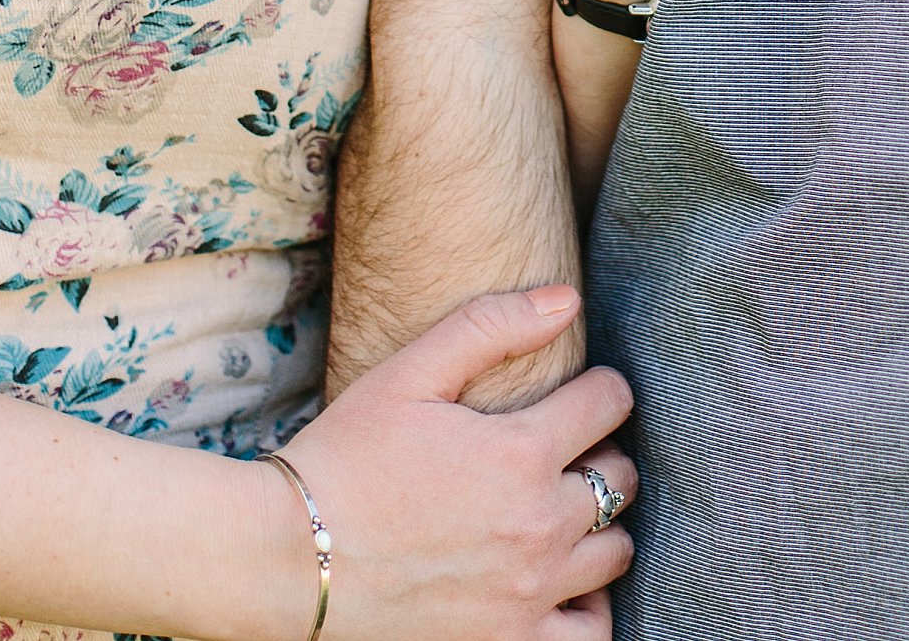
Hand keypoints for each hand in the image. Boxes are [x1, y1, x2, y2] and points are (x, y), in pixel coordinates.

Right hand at [274, 285, 637, 640]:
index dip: (600, 389)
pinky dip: (588, 604)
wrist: (288, 560)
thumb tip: (568, 301)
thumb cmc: (344, 460)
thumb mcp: (406, 375)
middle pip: (620, 478)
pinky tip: (561, 583)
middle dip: (602, 454)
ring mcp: (530, 592)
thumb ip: (490, 327)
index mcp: (522, 452)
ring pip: (615, 552)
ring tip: (559, 512)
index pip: (609, 404)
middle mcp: (540, 524)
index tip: (583, 394)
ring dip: (598, 525)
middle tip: (563, 453)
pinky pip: (591, 630)